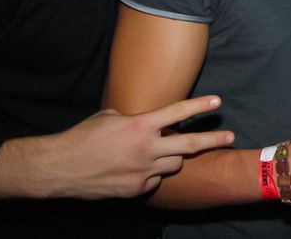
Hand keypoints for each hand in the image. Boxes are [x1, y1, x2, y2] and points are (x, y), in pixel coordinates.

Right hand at [0, 95, 233, 200]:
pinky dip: (152, 175)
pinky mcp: (137, 189)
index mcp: (140, 125)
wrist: (60, 168)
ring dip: (174, 158)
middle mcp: (147, 147)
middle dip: (213, 139)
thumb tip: (150, 121)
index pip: (178, 112)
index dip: (200, 106)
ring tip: (161, 154)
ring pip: (175, 164)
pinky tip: (136, 171)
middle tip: (230, 136)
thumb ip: (136, 119)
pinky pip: (156, 180)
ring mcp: (143, 170)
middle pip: (190, 144)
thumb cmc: (83, 137)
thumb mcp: (111, 117)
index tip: (219, 101)